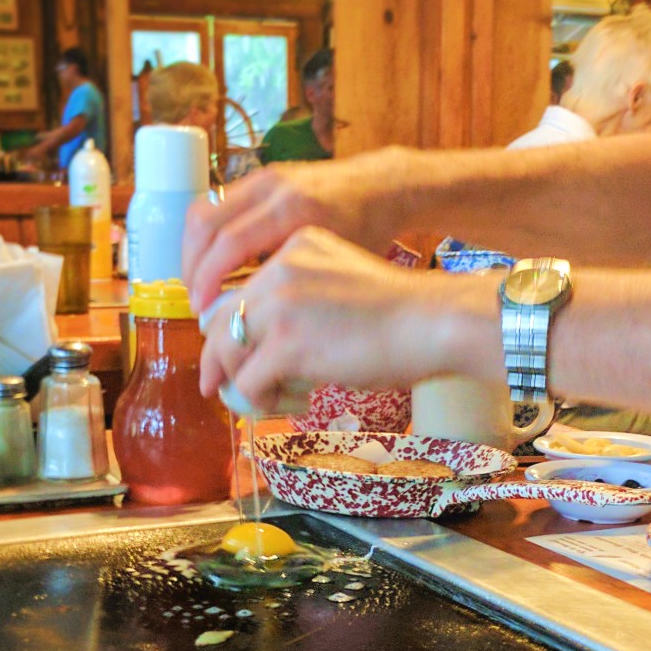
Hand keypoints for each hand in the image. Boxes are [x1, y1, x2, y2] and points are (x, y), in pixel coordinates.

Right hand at [183, 147, 417, 310]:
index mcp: (294, 212)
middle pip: (204, 221)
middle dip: (190, 264)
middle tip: (194, 298)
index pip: (229, 243)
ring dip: (192, 249)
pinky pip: (216, 203)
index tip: (200, 309)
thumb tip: (244, 320)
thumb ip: (292, 284)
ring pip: (203, 209)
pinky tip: (212, 262)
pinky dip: (206, 235)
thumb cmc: (366, 233)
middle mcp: (273, 188)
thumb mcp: (333, 265)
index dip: (206, 279)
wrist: (380, 186)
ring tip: (198, 283)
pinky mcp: (259, 177)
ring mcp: (263, 178)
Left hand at [199, 227, 497, 411]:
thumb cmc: (401, 315)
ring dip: (242, 384)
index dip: (226, 330)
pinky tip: (293, 402)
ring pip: (227, 354)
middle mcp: (279, 269)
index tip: (231, 358)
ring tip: (271, 398)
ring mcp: (280, 305)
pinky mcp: (286, 344)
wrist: (433, 322)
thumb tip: (267, 344)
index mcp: (293, 249)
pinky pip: (249, 382)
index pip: (237, 292)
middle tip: (221, 388)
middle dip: (218, 361)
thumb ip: (302, 298)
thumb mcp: (341, 285)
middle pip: (220, 322)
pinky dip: (262, 401)